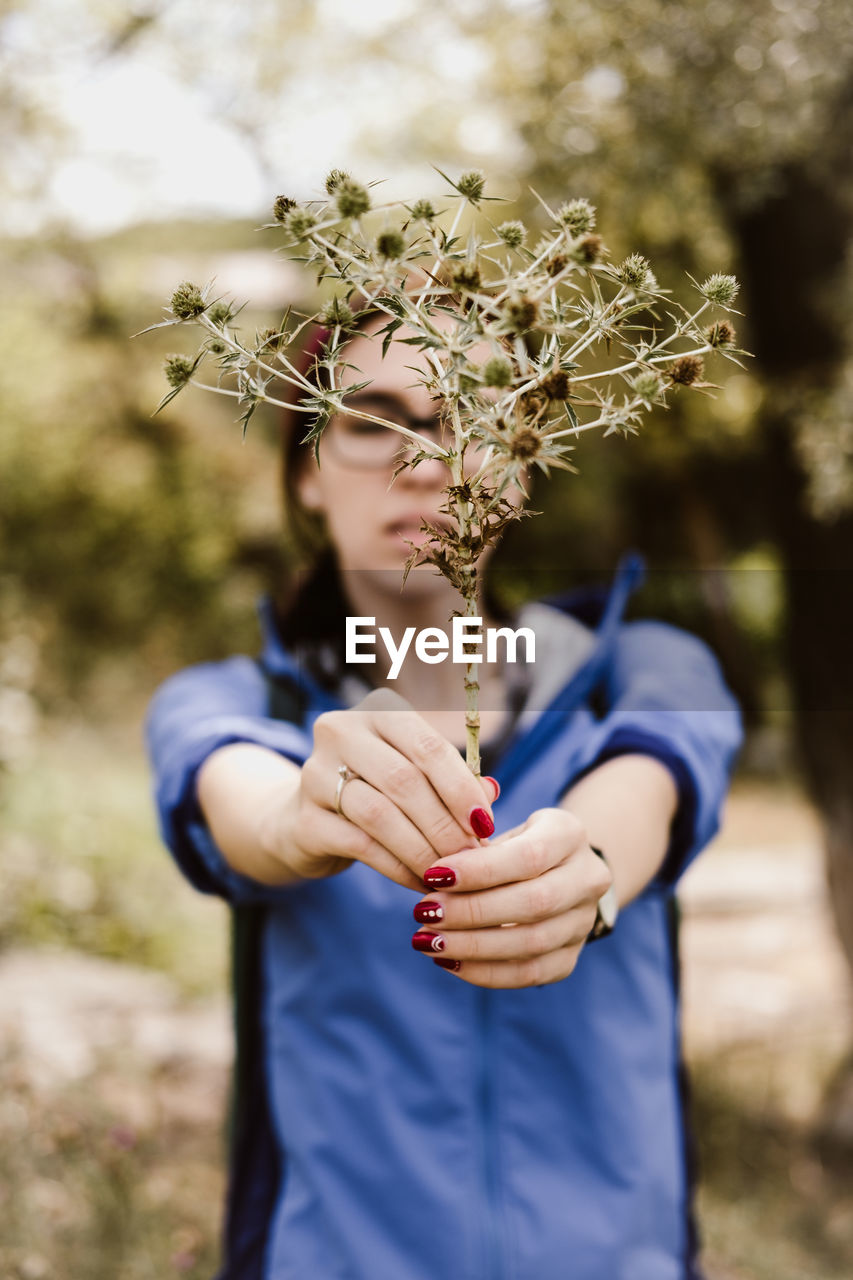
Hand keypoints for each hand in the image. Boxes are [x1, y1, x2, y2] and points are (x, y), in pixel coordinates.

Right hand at [277, 688, 497, 890]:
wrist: (308, 820)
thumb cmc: (377, 790)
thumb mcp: (414, 774)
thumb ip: (451, 779)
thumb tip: (490, 792)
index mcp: (378, 710)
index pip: (428, 745)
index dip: (461, 787)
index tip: (486, 823)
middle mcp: (341, 732)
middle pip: (404, 780)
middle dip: (444, 823)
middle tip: (471, 855)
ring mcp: (316, 774)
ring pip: (381, 814)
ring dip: (423, 849)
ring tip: (449, 872)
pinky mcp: (305, 819)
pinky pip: (361, 845)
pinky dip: (398, 867)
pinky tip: (419, 881)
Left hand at [409, 807, 611, 987]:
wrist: (557, 871)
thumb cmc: (513, 845)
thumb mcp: (501, 831)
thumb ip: (474, 847)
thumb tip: (433, 878)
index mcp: (570, 834)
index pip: (528, 856)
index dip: (479, 870)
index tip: (432, 875)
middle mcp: (588, 879)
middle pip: (534, 903)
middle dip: (471, 911)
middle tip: (424, 913)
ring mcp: (583, 922)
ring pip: (532, 944)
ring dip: (473, 947)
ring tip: (428, 941)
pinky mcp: (570, 957)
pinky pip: (530, 974)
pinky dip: (485, 972)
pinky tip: (449, 961)